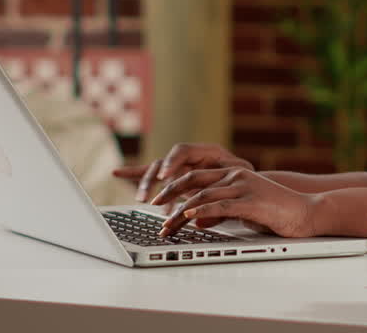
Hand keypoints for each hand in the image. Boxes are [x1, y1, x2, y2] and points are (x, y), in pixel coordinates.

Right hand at [113, 142, 253, 202]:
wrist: (249, 184)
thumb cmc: (247, 182)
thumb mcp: (240, 186)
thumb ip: (223, 198)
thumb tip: (202, 216)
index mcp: (207, 152)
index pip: (184, 151)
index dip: (172, 162)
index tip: (164, 178)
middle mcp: (190, 157)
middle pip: (165, 161)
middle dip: (154, 178)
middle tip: (148, 196)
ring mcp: (181, 167)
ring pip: (156, 171)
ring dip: (146, 184)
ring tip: (141, 200)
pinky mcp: (174, 178)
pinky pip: (152, 174)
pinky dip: (134, 173)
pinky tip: (117, 172)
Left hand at [152, 167, 319, 238]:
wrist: (306, 213)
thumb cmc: (276, 213)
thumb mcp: (241, 211)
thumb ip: (219, 212)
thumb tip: (195, 220)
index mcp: (232, 173)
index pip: (195, 176)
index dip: (173, 185)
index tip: (156, 199)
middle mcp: (235, 175)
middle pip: (192, 180)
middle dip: (168, 194)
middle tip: (151, 206)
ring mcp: (243, 185)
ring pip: (202, 195)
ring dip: (179, 210)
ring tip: (166, 224)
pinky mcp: (251, 200)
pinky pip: (220, 204)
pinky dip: (201, 210)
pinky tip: (188, 216)